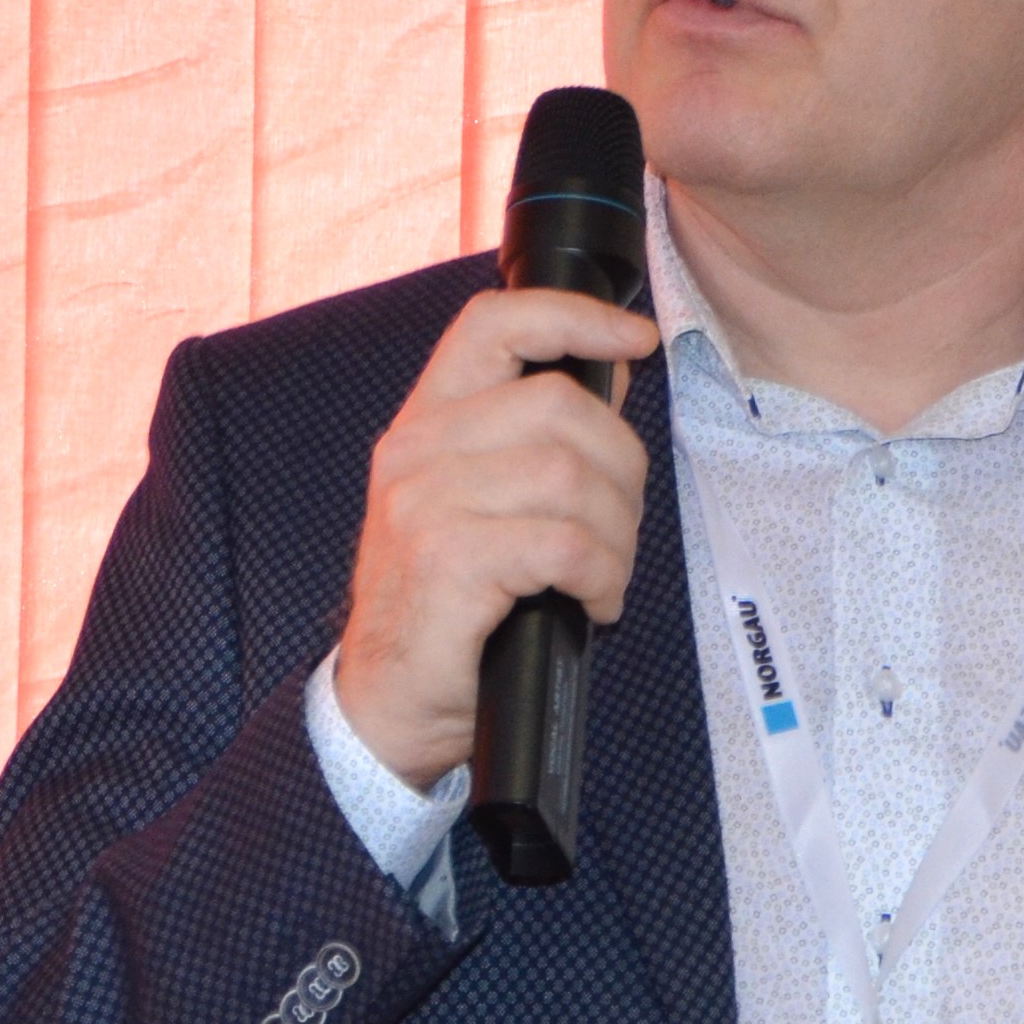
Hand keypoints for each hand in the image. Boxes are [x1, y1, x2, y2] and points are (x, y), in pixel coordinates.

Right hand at [329, 288, 659, 787]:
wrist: (386, 706)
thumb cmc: (447, 609)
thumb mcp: (483, 505)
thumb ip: (538, 436)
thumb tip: (612, 367)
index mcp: (426, 423)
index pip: (495, 323)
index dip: (575, 316)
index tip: (637, 338)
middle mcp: (417, 452)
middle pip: (560, 406)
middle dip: (621, 468)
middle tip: (618, 528)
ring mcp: (426, 505)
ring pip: (570, 475)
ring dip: (615, 533)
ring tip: (605, 575)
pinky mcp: (447, 563)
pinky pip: (563, 544)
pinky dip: (600, 575)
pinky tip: (592, 603)